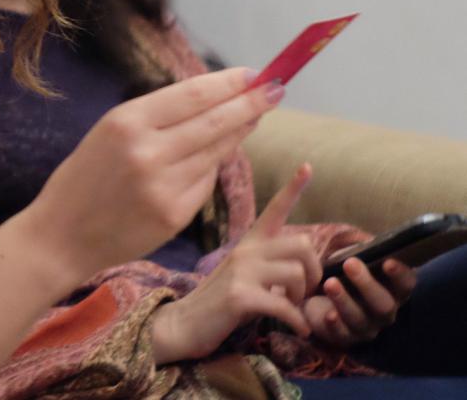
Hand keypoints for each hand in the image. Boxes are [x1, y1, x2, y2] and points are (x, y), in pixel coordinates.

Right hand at [23, 67, 282, 283]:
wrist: (61, 234)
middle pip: (215, 121)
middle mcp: (148, 151)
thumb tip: (212, 101)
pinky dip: (211, 168)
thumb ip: (156, 118)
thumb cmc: (84, 177)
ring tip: (253, 118)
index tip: (254, 74)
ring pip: (216, 152)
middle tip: (275, 90)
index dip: (229, 84)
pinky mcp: (175, 215)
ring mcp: (164, 186)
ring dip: (238, 133)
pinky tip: (211, 159)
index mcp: (126, 122)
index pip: (193, 95)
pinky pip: (205, 182)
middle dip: (250, 104)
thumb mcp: (108, 133)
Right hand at [148, 163, 320, 363]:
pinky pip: (285, 305)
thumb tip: (303, 273)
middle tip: (304, 293)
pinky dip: (298, 322)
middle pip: (301, 245)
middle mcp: (245, 251)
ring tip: (294, 311)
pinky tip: (297, 330)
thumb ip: (268, 267)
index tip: (307, 166)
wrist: (183, 323)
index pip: (273, 209)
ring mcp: (241, 271)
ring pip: (297, 273)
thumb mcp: (243, 275)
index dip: (293, 188)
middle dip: (314, 272)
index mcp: (248, 243)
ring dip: (304, 298)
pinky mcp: (240, 296)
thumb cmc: (219, 302)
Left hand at [305, 255, 417, 345]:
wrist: (319, 297)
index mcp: (392, 289)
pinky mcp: (346, 337)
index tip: (388, 261)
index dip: (400, 274)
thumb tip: (365, 240)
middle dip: (367, 284)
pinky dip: (336, 325)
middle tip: (350, 263)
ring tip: (330, 283)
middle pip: (384, 303)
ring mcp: (367, 327)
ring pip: (361, 318)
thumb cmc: (343, 273)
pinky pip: (343, 334)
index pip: (406, 284)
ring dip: (345, 300)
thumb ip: (361, 250)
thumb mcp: (352, 257)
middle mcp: (385, 311)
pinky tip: (328, 315)